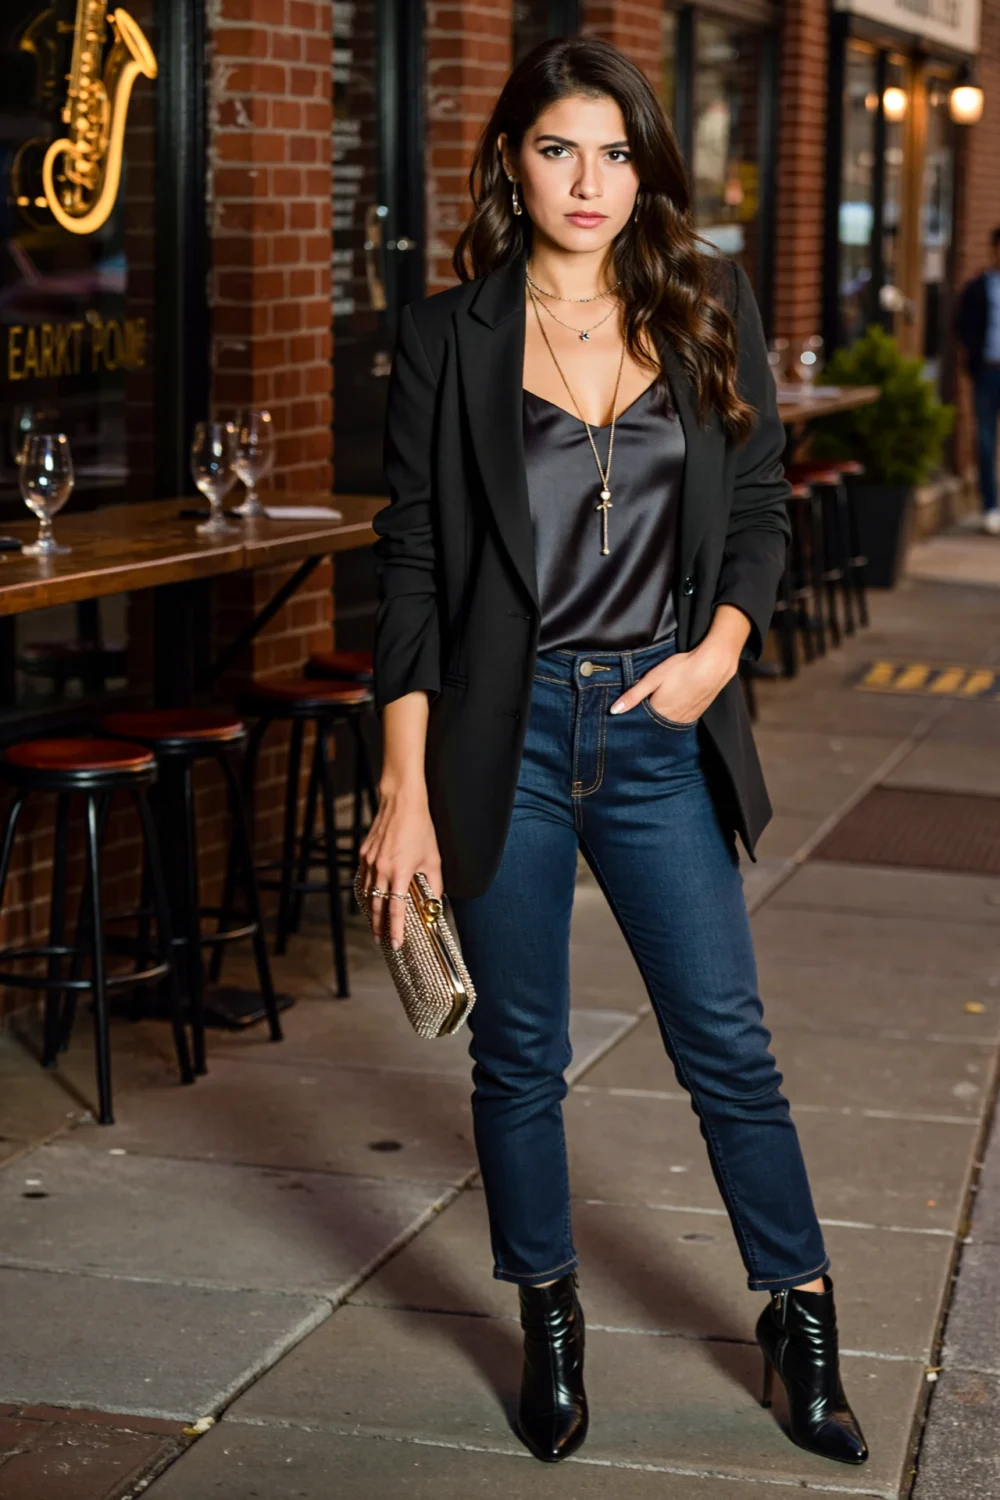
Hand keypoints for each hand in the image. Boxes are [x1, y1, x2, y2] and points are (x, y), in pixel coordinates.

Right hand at [358, 785, 442, 950]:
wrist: (401, 803)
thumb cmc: (420, 829)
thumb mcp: (433, 859)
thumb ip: (434, 884)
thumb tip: (434, 902)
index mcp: (400, 872)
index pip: (395, 909)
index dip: (395, 929)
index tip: (395, 944)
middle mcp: (381, 869)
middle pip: (376, 906)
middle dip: (378, 926)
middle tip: (380, 940)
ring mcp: (370, 861)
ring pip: (368, 893)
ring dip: (372, 911)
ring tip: (376, 923)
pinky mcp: (364, 854)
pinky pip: (364, 878)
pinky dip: (368, 891)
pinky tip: (372, 897)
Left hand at [608, 641, 736, 721]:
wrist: (715, 665)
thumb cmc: (683, 668)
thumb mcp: (653, 678)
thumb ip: (633, 696)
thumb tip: (614, 711)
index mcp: (659, 712)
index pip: (641, 721)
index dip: (634, 716)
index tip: (628, 713)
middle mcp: (673, 720)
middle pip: (654, 724)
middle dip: (647, 719)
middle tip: (644, 705)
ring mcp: (687, 719)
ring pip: (668, 723)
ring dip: (661, 718)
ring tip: (660, 704)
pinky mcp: (697, 714)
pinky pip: (681, 720)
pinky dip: (674, 716)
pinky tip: (674, 704)